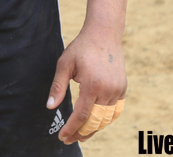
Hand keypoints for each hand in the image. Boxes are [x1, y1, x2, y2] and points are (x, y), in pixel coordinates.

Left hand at [48, 26, 125, 144]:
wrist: (104, 34)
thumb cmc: (82, 48)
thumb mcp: (64, 64)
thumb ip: (57, 87)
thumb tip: (50, 107)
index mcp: (92, 85)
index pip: (81, 115)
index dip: (71, 129)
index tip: (62, 137)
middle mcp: (107, 90)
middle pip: (95, 121)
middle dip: (81, 133)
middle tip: (69, 139)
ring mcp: (117, 90)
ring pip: (105, 118)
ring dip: (93, 128)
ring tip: (81, 134)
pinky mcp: (122, 88)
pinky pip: (114, 111)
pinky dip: (105, 119)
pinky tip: (96, 123)